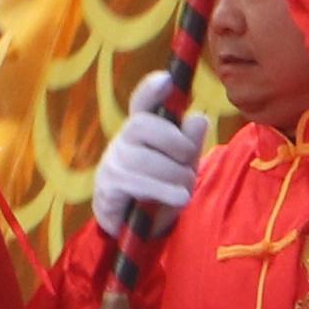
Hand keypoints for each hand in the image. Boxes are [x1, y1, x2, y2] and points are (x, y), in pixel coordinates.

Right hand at [92, 91, 208, 226]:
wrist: (135, 228)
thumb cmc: (160, 186)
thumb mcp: (182, 164)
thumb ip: (190, 142)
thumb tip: (199, 118)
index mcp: (142, 127)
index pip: (142, 101)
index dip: (151, 89)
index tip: (166, 79)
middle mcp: (123, 139)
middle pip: (144, 125)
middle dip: (175, 143)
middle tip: (189, 161)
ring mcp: (113, 162)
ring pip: (146, 159)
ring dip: (175, 175)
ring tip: (185, 190)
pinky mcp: (108, 187)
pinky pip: (138, 183)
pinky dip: (164, 191)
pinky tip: (180, 198)